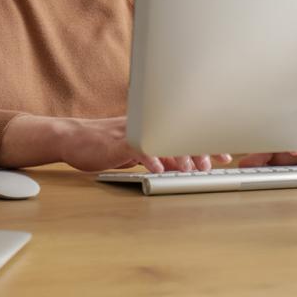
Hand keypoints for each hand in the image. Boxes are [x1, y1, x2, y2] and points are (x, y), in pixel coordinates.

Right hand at [54, 117, 231, 173]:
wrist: (72, 138)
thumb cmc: (102, 146)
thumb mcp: (133, 152)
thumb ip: (154, 155)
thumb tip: (176, 166)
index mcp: (149, 128)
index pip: (181, 132)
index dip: (204, 143)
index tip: (224, 155)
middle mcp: (144, 127)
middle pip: (176, 134)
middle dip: (197, 149)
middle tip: (209, 165)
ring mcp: (131, 133)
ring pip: (160, 140)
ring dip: (177, 155)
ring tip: (189, 169)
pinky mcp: (117, 143)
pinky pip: (137, 149)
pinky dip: (150, 159)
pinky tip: (158, 170)